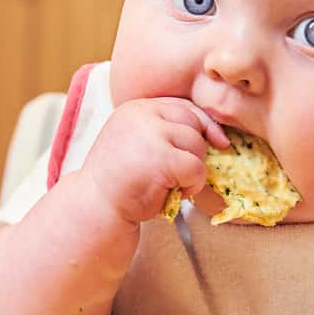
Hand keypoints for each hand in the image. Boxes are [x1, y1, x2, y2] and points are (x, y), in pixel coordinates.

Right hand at [82, 98, 227, 224]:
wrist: (95, 208)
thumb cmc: (120, 182)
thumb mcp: (138, 144)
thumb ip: (164, 132)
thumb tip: (217, 134)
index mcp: (135, 108)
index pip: (182, 106)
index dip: (204, 124)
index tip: (218, 142)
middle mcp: (141, 115)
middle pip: (193, 122)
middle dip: (196, 150)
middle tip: (180, 174)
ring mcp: (151, 135)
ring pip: (197, 145)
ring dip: (193, 170)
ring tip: (173, 185)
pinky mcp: (161, 159)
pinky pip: (196, 168)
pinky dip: (193, 185)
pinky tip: (175, 194)